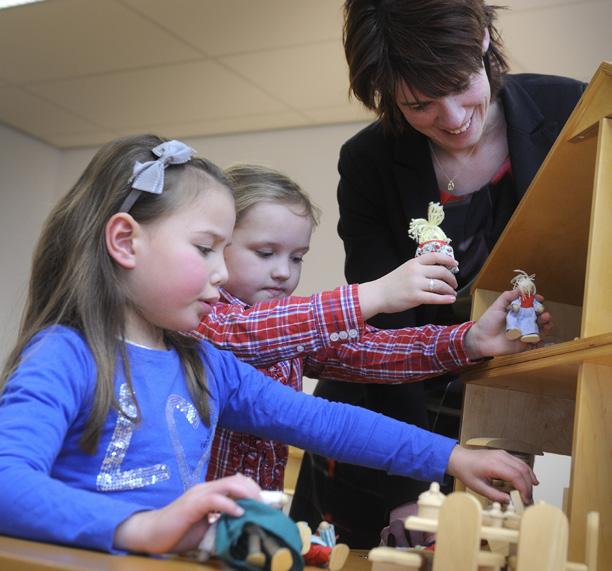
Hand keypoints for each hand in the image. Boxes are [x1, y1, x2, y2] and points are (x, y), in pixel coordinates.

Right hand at [113, 474, 260, 553]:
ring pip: (229, 484)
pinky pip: (215, 499)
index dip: (253, 491)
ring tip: (257, 507)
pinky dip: (229, 504)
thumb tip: (243, 528)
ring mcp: (199, 494)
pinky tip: (239, 513)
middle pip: (237, 480)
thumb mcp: (206, 528)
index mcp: (210, 492)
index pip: (237, 483)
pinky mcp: (192, 504)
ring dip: (247, 494)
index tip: (266, 505)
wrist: (150, 534)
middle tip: (266, 506)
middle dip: (254, 491)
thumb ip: (222, 523)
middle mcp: (206, 488)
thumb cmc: (177, 533)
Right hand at [358, 253, 457, 319]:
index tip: (455, 264)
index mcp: (414, 263)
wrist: (377, 294)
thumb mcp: (405, 269)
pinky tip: (450, 300)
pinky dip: (445, 299)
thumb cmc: (391, 283)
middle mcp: (416, 271)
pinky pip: (435, 298)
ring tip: (452, 293)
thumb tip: (437, 272)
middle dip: (451, 279)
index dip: (448, 259)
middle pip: (441, 272)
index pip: (435, 257)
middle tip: (454, 284)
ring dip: (449, 290)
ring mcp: (416, 284)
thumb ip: (419, 268)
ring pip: (440, 285)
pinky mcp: (415, 297)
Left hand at [447, 446, 537, 503]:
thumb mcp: (478, 487)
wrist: (458, 458)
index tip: (525, 500)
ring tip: (530, 492)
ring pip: (523, 465)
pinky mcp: (503, 454)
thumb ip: (495, 495)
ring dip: (530, 478)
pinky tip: (530, 480)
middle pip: (522, 470)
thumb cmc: (466, 470)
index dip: (524, 489)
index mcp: (493, 465)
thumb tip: (509, 501)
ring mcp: (502, 454)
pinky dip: (526, 471)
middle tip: (528, 499)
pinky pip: (519, 462)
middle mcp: (500, 457)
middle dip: (528, 486)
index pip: (516, 476)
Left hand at [464, 290, 551, 359]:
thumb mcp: (496, 307)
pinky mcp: (524, 343)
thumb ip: (507, 297)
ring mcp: (525, 332)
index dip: (536, 300)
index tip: (540, 298)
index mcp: (517, 311)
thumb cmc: (487, 322)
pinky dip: (542, 340)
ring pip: (540, 327)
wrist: (482, 340)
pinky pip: (536, 341)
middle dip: (543, 312)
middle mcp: (523, 320)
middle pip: (538, 315)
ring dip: (546, 323)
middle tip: (543, 312)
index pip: (530, 304)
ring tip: (546, 320)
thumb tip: (520, 288)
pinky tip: (542, 337)